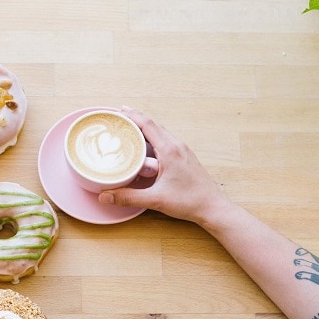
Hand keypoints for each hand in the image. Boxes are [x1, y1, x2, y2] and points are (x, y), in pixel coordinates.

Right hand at [98, 107, 230, 224]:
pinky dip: (154, 139)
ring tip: (131, 130)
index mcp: (170, 150)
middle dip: (137, 120)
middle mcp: (177, 146)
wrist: (213, 207)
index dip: (133, 116)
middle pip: (154, 126)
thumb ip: (128, 197)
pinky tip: (148, 148)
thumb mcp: (155, 199)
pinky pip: (167, 142)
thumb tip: (104, 196)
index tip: (120, 110)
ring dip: (146, 129)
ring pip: (162, 134)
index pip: (148, 125)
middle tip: (121, 118)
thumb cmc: (189, 201)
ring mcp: (183, 152)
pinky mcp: (186, 159)